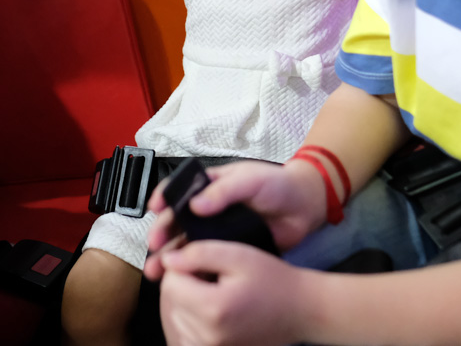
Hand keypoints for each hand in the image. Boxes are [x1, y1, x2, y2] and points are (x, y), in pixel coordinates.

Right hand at [144, 160, 325, 281]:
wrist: (306, 206)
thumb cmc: (277, 184)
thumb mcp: (250, 180)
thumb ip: (223, 191)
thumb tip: (195, 206)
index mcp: (210, 186)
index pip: (178, 190)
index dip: (163, 198)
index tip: (154, 209)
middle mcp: (209, 208)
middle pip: (177, 221)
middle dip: (162, 234)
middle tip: (155, 248)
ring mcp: (218, 231)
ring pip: (187, 244)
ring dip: (171, 256)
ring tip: (157, 272)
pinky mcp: (230, 250)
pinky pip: (207, 260)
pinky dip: (193, 270)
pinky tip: (183, 280)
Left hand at [158, 241, 303, 345]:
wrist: (300, 310)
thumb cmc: (274, 281)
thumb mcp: (239, 255)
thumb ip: (199, 253)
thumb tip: (168, 260)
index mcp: (213, 309)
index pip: (170, 283)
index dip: (183, 266)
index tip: (204, 264)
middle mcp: (207, 336)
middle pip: (170, 302)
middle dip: (183, 285)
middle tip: (211, 277)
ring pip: (174, 320)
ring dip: (186, 303)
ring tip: (214, 293)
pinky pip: (184, 337)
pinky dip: (190, 323)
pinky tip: (209, 311)